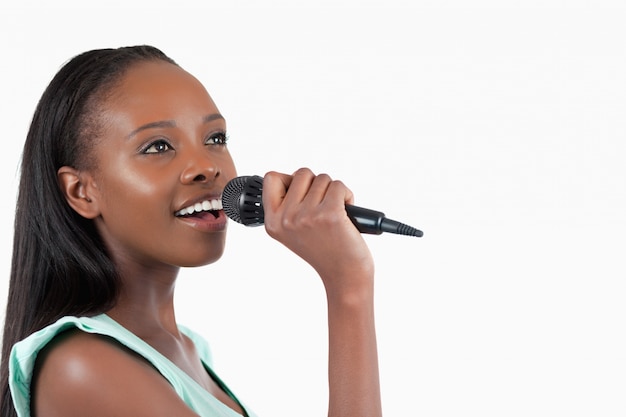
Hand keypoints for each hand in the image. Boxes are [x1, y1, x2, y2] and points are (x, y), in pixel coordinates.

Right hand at [261, 168, 374, 294]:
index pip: (271, 178)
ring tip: (335, 212)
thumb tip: (297, 176)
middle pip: (301, 173)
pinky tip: (346, 211)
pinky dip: (347, 195)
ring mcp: (307, 216)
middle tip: (323, 205)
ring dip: (333, 191)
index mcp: (273, 222)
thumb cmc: (324, 251)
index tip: (302, 194)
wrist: (344, 275)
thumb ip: (288, 206)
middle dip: (316, 184)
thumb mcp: (293, 231)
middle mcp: (287, 219)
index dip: (289, 180)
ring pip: (322, 178)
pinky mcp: (330, 214)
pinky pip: (339, 186)